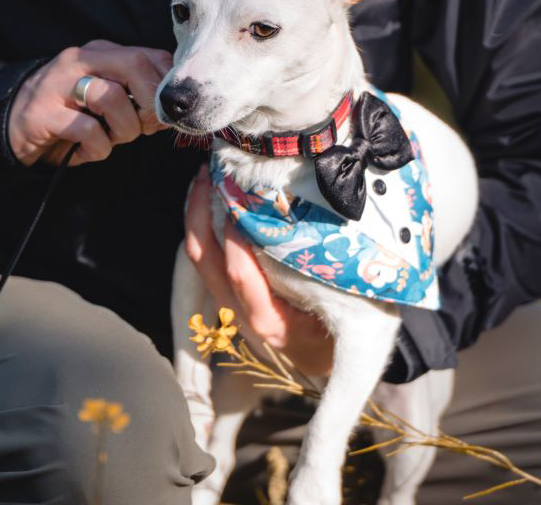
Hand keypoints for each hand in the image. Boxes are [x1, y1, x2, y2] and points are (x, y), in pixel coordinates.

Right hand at [8, 39, 171, 166]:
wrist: (10, 125)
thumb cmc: (67, 114)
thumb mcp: (102, 97)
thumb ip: (133, 94)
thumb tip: (171, 110)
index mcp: (99, 53)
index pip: (149, 55)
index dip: (165, 87)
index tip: (164, 114)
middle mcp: (80, 61)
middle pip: (134, 65)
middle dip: (151, 103)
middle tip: (146, 128)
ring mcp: (58, 84)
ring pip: (112, 97)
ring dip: (124, 130)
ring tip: (112, 140)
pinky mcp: (43, 114)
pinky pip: (87, 130)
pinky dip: (96, 149)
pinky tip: (85, 151)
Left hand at [184, 164, 334, 376]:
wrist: (322, 367)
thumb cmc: (337, 336)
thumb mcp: (343, 318)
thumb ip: (331, 285)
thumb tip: (336, 236)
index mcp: (270, 320)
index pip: (241, 276)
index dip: (235, 238)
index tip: (240, 201)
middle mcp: (241, 312)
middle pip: (204, 260)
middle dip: (199, 215)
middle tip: (208, 174)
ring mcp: (229, 303)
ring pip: (199, 257)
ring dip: (197, 215)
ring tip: (205, 177)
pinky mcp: (227, 294)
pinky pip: (205, 257)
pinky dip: (204, 225)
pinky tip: (211, 198)